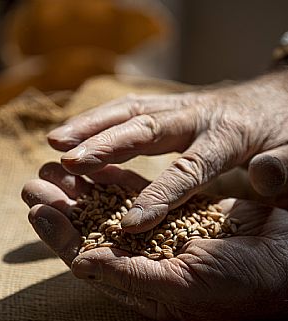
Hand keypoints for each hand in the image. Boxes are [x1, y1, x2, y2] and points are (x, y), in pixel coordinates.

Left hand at [22, 162, 287, 320]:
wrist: (284, 261)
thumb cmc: (239, 284)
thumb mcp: (184, 286)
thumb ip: (133, 276)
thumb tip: (81, 264)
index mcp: (140, 286)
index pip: (89, 260)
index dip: (61, 237)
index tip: (38, 211)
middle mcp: (143, 260)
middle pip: (92, 232)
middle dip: (63, 208)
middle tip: (35, 182)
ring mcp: (158, 234)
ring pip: (110, 209)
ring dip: (83, 190)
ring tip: (56, 168)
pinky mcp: (174, 210)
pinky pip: (139, 193)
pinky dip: (117, 179)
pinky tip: (97, 165)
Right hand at [47, 70, 287, 232]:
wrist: (279, 97)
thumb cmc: (284, 132)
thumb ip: (286, 167)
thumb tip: (264, 173)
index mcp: (229, 135)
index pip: (189, 169)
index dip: (160, 196)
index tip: (130, 223)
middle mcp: (198, 116)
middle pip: (147, 129)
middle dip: (106, 145)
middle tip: (68, 161)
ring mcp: (182, 107)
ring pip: (132, 113)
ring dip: (92, 126)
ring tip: (56, 143)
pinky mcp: (172, 106)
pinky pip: (133, 110)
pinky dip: (102, 119)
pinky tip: (77, 133)